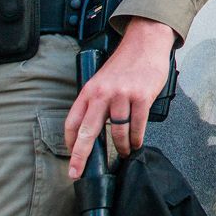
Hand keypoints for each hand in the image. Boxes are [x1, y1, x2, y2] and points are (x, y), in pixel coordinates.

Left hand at [64, 17, 173, 177]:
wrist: (145, 42)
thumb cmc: (125, 63)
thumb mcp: (103, 80)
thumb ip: (96, 102)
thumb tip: (93, 129)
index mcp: (89, 90)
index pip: (72, 122)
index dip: (70, 143)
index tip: (71, 159)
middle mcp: (102, 93)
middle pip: (88, 132)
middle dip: (81, 156)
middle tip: (77, 173)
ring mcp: (122, 95)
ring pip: (116, 132)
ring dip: (121, 147)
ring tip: (125, 152)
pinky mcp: (141, 97)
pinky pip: (137, 126)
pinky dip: (136, 139)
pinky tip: (137, 143)